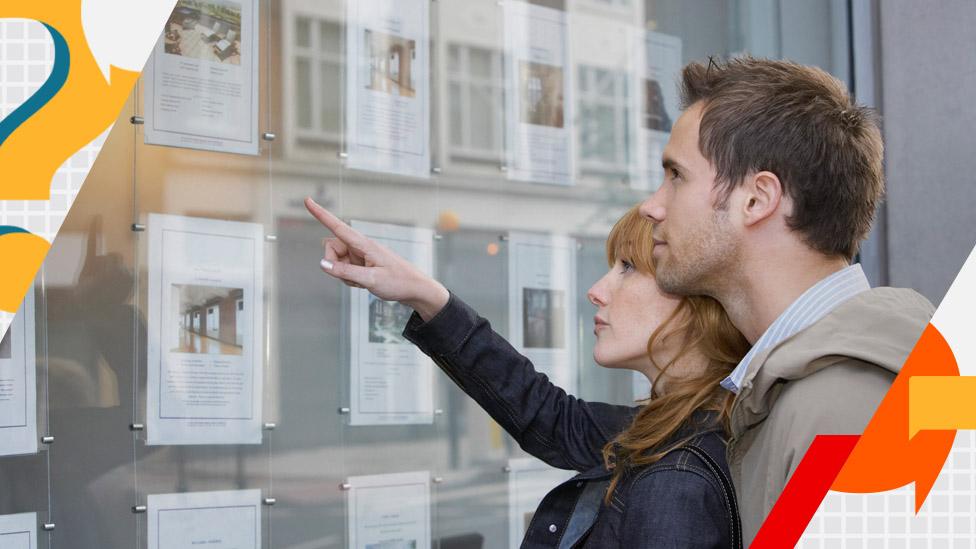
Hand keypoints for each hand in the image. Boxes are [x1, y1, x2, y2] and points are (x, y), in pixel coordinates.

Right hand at [304, 197, 449, 320]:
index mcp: (364, 244)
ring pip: (337, 260)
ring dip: (342, 273)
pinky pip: (345, 269)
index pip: (337, 227)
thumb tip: (322, 264)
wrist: (416, 290)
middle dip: (334, 263)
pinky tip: (364, 283)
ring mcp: (361, 255)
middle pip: (332, 248)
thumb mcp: (370, 280)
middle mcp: (361, 246)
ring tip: (362, 282)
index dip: (321, 214)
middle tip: (352, 277)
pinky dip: (348, 278)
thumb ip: (345, 271)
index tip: (307, 200)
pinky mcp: (363, 263)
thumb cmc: (398, 283)